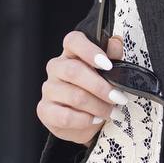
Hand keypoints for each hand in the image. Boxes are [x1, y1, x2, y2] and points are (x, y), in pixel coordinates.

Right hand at [37, 30, 125, 145]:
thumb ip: (112, 57)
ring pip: (74, 96)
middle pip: (74, 71)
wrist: (87, 122)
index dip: (90, 51)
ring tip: (111, 112)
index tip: (108, 66)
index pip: (73, 41)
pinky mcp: (44, 110)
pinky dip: (85, 120)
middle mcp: (56, 68)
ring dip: (98, 106)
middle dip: (101, 87)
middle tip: (118, 98)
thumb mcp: (108, 74)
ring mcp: (48, 89)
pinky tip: (95, 119)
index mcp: (71, 53)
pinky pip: (66, 116)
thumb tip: (116, 42)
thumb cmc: (97, 92)